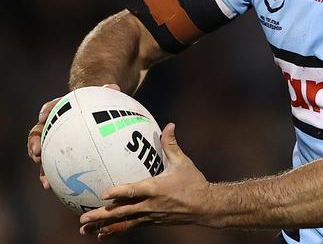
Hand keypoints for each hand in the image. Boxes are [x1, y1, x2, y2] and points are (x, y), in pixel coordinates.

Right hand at [27, 84, 121, 188]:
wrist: (100, 116)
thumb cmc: (101, 105)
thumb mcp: (104, 97)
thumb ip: (108, 92)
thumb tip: (115, 88)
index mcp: (61, 111)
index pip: (50, 108)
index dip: (46, 111)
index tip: (43, 116)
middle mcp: (54, 128)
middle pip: (39, 135)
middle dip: (35, 144)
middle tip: (37, 153)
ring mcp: (57, 144)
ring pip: (45, 157)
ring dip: (42, 170)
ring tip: (46, 182)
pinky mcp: (64, 159)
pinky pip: (59, 170)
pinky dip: (59, 181)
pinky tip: (62, 191)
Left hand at [79, 122, 211, 239]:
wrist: (205, 207)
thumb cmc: (194, 182)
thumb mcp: (183, 162)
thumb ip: (171, 145)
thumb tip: (168, 125)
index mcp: (156, 189)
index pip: (134, 191)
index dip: (119, 192)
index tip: (103, 194)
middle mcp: (151, 205)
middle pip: (123, 212)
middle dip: (102, 216)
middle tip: (83, 218)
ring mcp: (150, 216)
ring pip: (123, 223)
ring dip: (104, 226)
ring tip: (85, 229)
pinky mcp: (152, 221)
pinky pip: (130, 226)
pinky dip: (116, 230)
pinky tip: (102, 234)